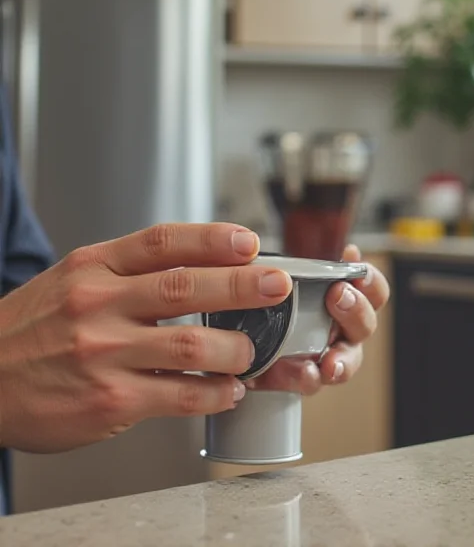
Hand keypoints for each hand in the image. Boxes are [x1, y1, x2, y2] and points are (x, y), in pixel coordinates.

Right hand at [0, 223, 291, 452]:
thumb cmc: (34, 327)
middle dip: (241, 285)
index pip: (162, 241)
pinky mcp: (108, 400)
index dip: (212, 238)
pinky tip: (226, 390)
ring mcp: (103, 353)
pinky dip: (212, 393)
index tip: (249, 241)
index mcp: (94, 267)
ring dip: (234, 349)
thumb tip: (200, 266)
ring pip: (190, 346)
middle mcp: (99, 304)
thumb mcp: (73, 279)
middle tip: (275, 285)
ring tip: (252, 352)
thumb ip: (129, 271)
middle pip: (186, 287)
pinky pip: (177, 395)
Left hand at [246, 244, 389, 394]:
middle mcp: (344, 331)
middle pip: (365, 324)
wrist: (241, 328)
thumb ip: (319, 265)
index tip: (358, 271)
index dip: (371, 281)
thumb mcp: (292, 273)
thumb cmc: (278, 296)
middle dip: (355, 310)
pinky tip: (294, 371)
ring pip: (346, 363)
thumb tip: (351, 251)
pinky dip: (302, 378)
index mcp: (348, 301)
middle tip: (337, 297)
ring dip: (340, 362)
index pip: (374, 291)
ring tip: (329, 364)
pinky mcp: (301, 378)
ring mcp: (327, 358)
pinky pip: (309, 382)